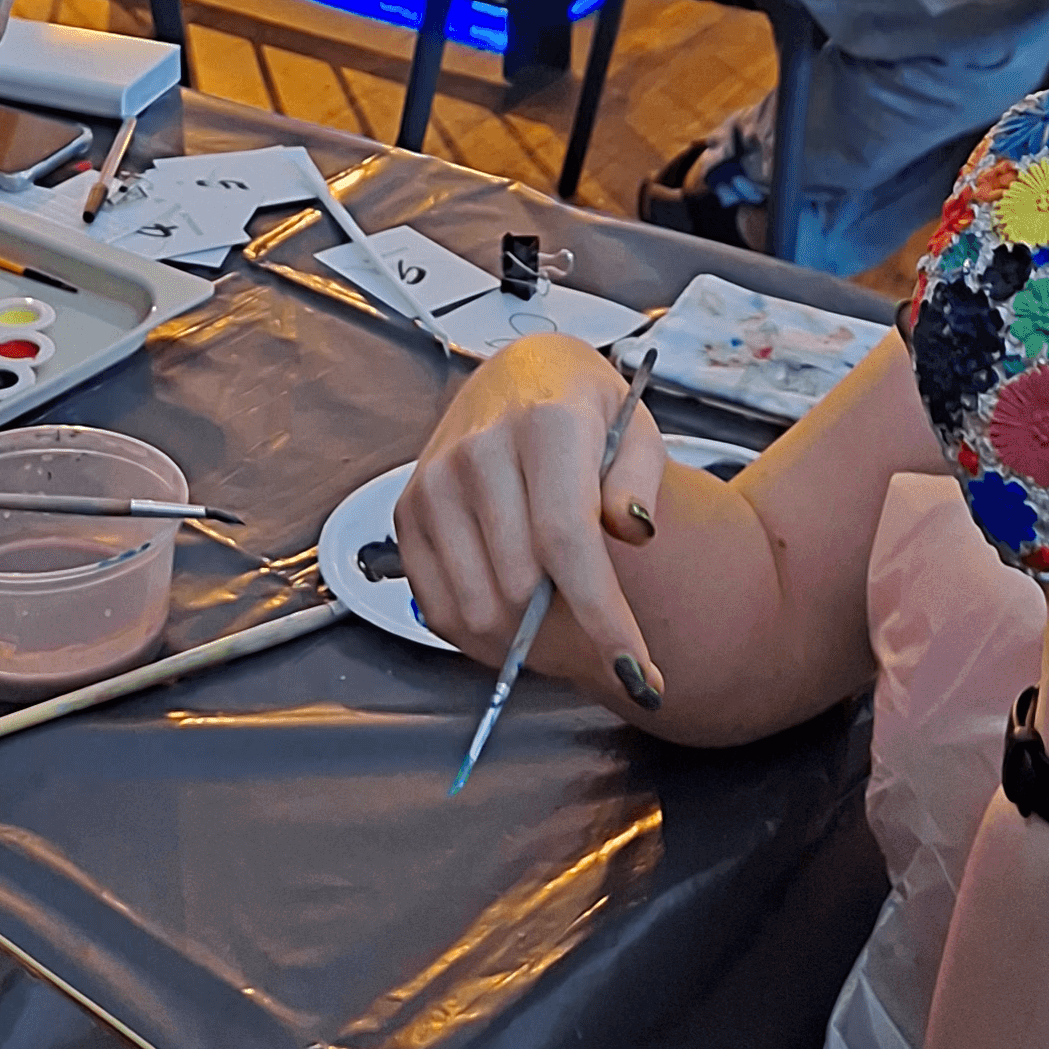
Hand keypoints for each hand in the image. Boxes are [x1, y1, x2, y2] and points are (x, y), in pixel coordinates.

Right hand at [394, 333, 672, 703]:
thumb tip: (634, 531)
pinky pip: (440, 609)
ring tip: (567, 636)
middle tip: (608, 650)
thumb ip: (641, 481)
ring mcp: (434, 483)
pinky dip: (483, 640)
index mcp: (543, 424)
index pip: (567, 539)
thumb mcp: (634, 427)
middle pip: (521, 587)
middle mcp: (478, 450)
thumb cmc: (583, 410)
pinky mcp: (407, 511)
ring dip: (528, 648)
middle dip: (574, 640)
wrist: (517, 376)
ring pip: (478, 609)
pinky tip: (520, 625)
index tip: (639, 672)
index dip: (603, 616)